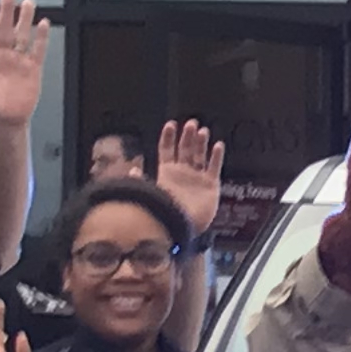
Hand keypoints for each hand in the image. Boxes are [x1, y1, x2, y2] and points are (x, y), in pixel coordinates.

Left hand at [0, 0, 47, 130]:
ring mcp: (17, 61)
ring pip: (22, 35)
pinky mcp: (32, 70)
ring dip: (24, 19)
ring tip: (28, 2)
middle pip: (4, 29)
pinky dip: (41, 38)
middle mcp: (0, 56)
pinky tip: (43, 24)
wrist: (3, 123)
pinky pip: (37, 50)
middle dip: (6, 12)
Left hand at [154, 118, 226, 246]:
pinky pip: (214, 168)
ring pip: (200, 155)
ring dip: (201, 142)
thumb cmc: (164, 212)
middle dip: (187, 136)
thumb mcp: (150, 194)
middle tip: (190, 123)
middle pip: (185, 149)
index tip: (171, 124)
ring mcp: (197, 179)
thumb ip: (142, 181)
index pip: (167, 150)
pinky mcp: (210, 186)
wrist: (181, 228)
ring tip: (202, 131)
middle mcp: (182, 174)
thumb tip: (132, 170)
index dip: (169, 137)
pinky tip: (217, 145)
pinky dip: (216, 157)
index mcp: (167, 173)